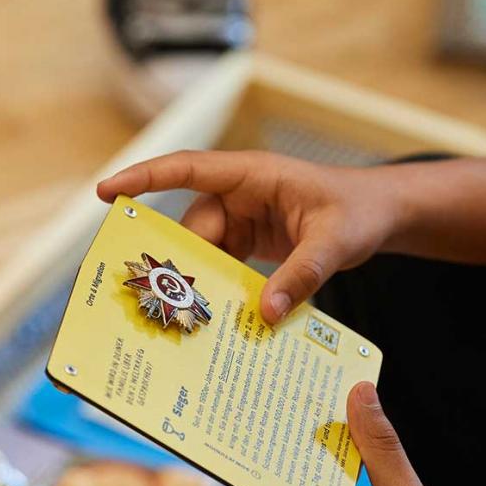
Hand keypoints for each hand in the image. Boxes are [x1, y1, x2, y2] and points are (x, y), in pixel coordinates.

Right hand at [97, 150, 405, 324]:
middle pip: (193, 226)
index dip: (144, 178)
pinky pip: (222, 264)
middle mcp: (240, 194)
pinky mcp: (249, 242)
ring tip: (193, 315)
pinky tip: (218, 315)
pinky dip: (219, 287)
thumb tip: (265, 313)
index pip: (188, 169)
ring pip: (204, 250)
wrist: (379, 215)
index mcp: (252, 174)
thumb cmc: (358, 212)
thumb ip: (300, 276)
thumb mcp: (333, 243)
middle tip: (166, 300)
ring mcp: (243, 218)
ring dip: (201, 280)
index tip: (105, 192)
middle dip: (181, 261)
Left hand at [269, 381, 485, 485]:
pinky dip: (328, 475)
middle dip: (297, 440)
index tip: (277, 398)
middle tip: (298, 390)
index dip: (276, 438)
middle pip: (285, 485)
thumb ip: (379, 447)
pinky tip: (340, 442)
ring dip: (314, 455)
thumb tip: (359, 395)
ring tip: (317, 406)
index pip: (273, 482)